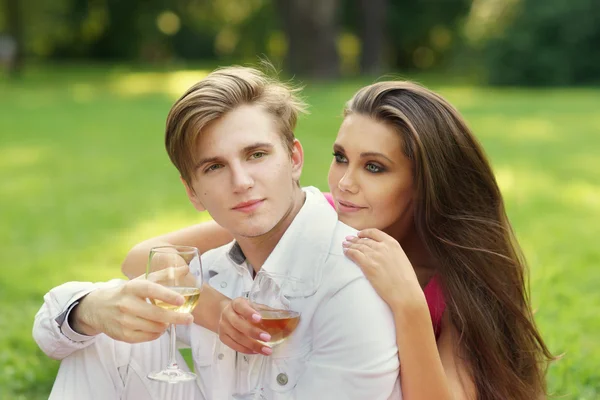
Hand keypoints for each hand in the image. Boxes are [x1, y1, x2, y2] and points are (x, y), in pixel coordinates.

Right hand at [72, 268, 194, 342]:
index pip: (151, 290)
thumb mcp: (141, 280)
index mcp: (132, 287)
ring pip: (154, 327)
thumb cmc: (126, 292)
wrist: (98, 308)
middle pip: (156, 314)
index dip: (167, 296)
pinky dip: (157, 334)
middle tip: (189, 319)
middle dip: (176, 318)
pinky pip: (147, 337)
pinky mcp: (122, 335)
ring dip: (166, 325)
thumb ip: (163, 275)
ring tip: (169, 320)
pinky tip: (159, 328)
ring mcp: (123, 321)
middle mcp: (126, 304)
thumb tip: (184, 268)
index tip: (181, 300)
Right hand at [218, 297, 272, 355]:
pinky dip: (246, 350)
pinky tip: (256, 352)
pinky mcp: (223, 337)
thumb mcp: (253, 305)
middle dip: (253, 332)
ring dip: (252, 345)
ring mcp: (223, 326)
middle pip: (238, 324)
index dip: (249, 312)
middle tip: (268, 338)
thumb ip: (266, 310)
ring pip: (237, 337)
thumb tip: (287, 315)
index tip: (259, 318)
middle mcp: (227, 314)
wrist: (225, 313)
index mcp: (236, 303)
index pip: (241, 306)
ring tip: (267, 350)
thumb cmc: (244, 309)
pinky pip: (234, 346)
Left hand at [342, 229, 424, 309]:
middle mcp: (382, 247)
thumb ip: (391, 253)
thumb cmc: (406, 280)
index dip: (365, 233)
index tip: (359, 234)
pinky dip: (348, 252)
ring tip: (344, 245)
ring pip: (358, 247)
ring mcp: (374, 255)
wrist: (405, 292)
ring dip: (350, 245)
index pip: (375, 233)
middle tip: (348, 239)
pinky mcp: (367, 265)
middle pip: (364, 240)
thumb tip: (383, 253)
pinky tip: (345, 252)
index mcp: (393, 244)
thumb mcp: (401, 259)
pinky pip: (354, 254)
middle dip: (355, 240)